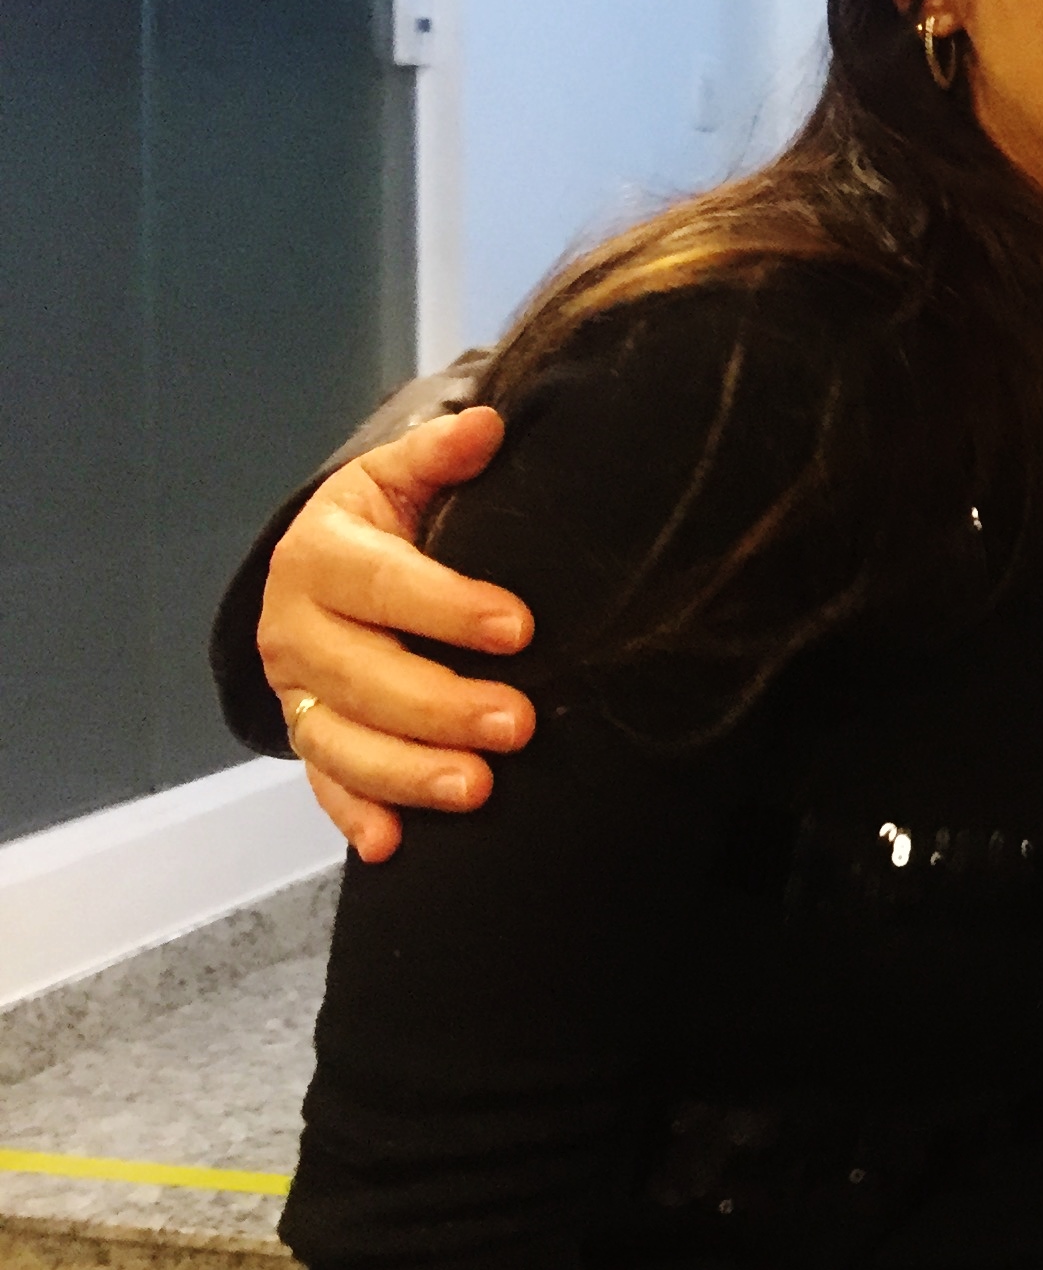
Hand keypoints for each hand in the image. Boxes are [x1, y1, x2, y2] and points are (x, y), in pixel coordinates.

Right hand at [260, 406, 535, 863]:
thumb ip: (439, 456)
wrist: (325, 564)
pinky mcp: (306, 734)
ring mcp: (296, 690)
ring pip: (342, 741)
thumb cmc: (384, 520)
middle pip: (364, 677)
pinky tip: (393, 845)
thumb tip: (487, 424)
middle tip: (519, 725)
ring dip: (407, 772)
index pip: (384, 585)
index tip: (519, 628)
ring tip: (479, 789)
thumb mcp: (400, 476)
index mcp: (322, 556)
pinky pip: (323, 783)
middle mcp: (297, 629)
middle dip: (442, 706)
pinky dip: (354, 815)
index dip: (448, 607)